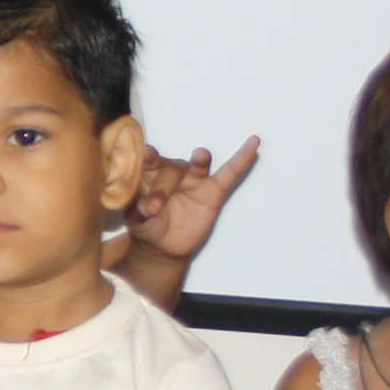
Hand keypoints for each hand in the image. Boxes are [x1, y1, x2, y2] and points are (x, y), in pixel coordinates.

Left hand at [121, 135, 260, 267]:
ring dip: (200, 160)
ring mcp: (193, 179)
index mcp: (149, 173)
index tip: (144, 154)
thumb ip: (138, 209)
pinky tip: (253, 143)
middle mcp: (172, 171)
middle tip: (153, 208)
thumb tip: (147, 206)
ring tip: (201, 156)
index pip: (147, 161)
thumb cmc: (147, 225)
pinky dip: (242, 158)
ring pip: (197, 165)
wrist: (163, 246)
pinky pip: (229, 172)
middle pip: (170, 168)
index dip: (146, 159)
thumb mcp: (135, 219)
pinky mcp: (213, 190)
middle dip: (162, 186)